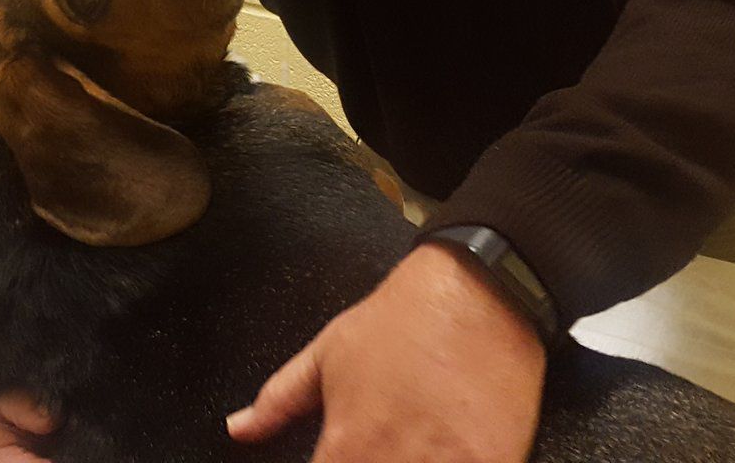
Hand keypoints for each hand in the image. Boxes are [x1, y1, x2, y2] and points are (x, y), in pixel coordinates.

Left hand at [227, 243, 545, 461]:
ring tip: (411, 453)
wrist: (481, 289)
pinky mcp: (495, 462)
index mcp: (347, 447)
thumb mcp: (327, 351)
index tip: (335, 461)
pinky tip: (448, 454)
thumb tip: (238, 428)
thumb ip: (277, 400)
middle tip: (373, 451)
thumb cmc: (405, 317)